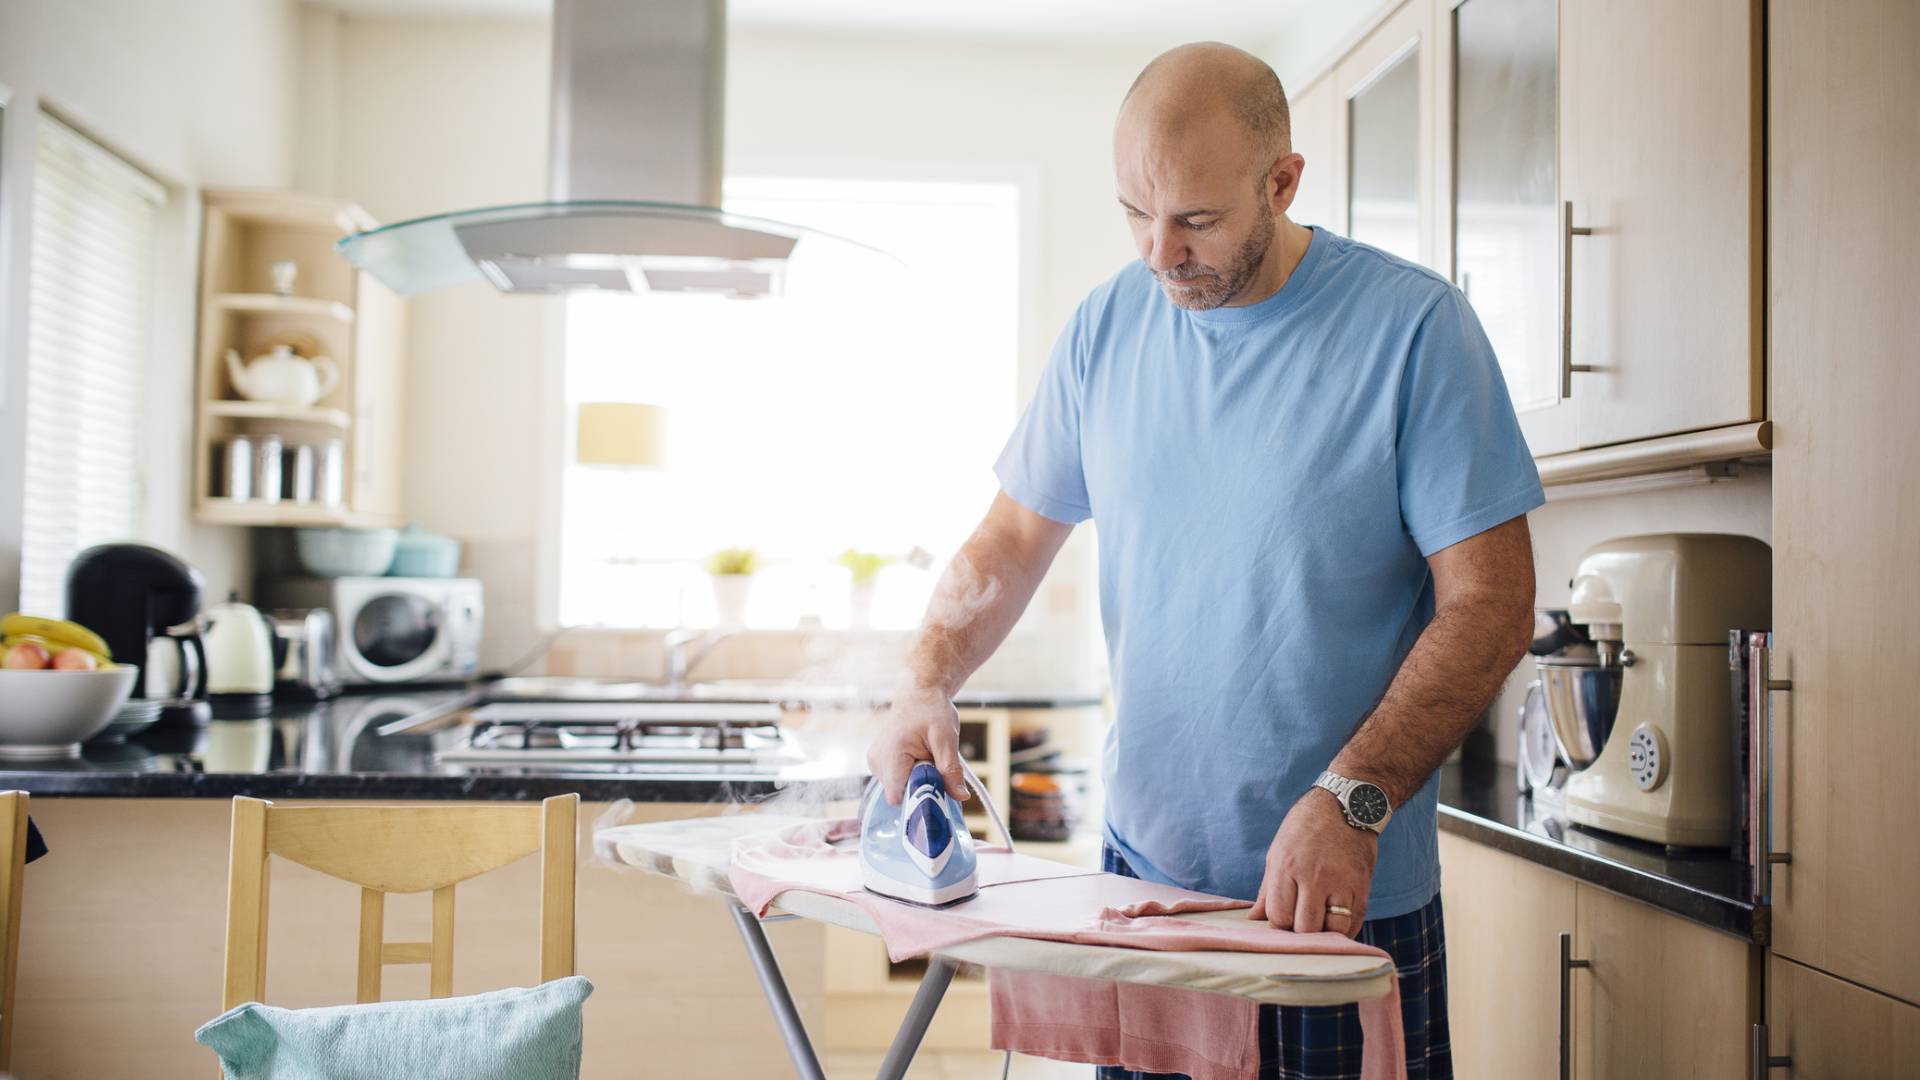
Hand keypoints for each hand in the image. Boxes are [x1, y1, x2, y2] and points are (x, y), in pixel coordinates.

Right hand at [865, 687, 969, 805]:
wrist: (919, 694)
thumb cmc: (932, 711)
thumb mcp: (946, 740)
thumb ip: (951, 770)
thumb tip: (961, 796)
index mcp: (890, 756)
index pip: (898, 797)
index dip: (918, 799)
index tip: (936, 789)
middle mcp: (878, 763)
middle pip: (901, 795)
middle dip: (922, 787)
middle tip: (935, 766)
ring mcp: (876, 764)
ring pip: (900, 789)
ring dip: (917, 780)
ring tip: (927, 758)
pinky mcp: (880, 764)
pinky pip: (898, 780)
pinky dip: (911, 775)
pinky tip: (919, 758)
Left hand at [1248, 788, 1376, 937]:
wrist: (1347, 804)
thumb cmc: (1306, 828)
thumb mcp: (1278, 852)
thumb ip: (1268, 890)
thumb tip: (1255, 918)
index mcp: (1286, 867)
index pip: (1279, 916)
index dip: (1279, 924)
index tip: (1283, 919)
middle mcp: (1313, 876)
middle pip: (1305, 928)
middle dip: (1301, 932)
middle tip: (1301, 923)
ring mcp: (1341, 882)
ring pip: (1332, 929)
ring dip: (1325, 932)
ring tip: (1320, 923)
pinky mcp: (1362, 885)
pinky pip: (1355, 921)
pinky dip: (1345, 929)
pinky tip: (1336, 922)